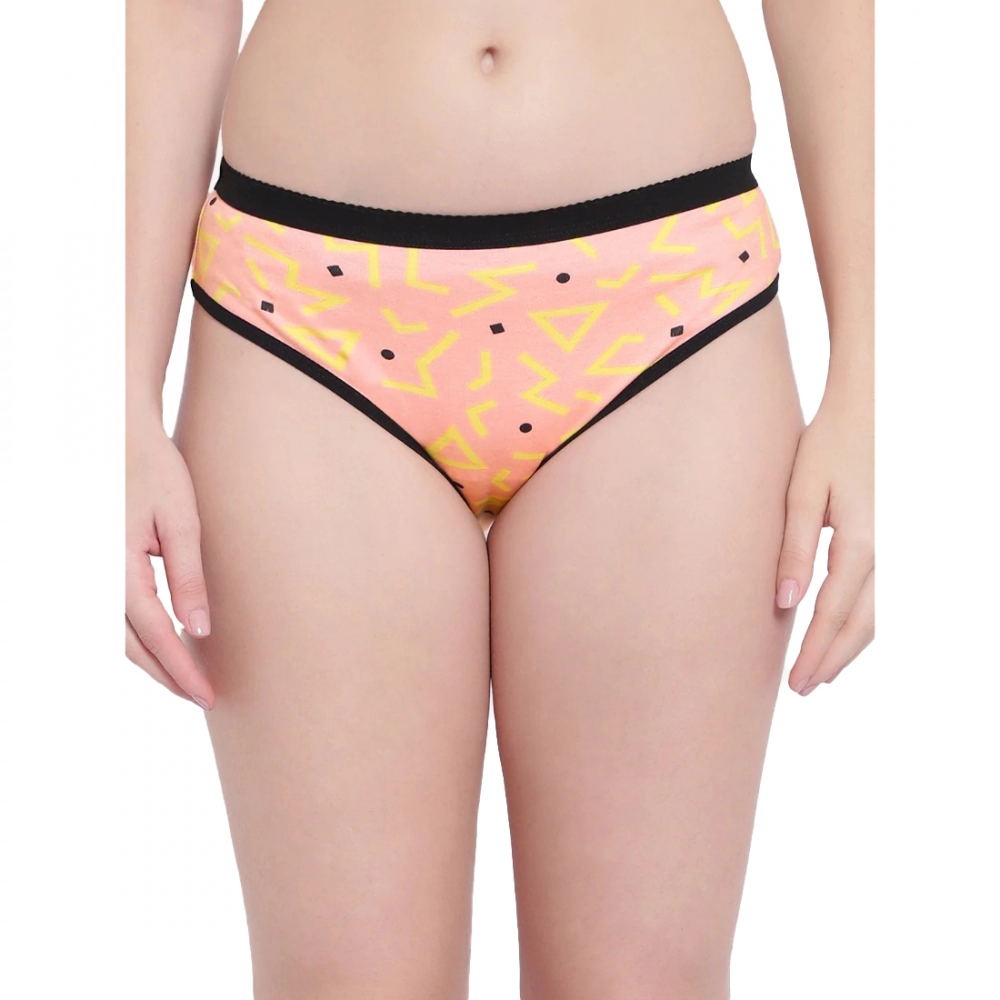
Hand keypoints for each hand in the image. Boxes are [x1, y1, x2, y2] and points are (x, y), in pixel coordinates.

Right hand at [126, 411, 214, 709]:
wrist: (117, 437)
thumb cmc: (154, 471)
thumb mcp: (181, 521)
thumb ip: (188, 576)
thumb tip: (199, 629)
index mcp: (118, 567)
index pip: (155, 634)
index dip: (180, 669)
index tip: (206, 694)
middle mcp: (97, 576)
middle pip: (132, 644)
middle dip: (168, 674)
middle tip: (204, 696)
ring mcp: (93, 573)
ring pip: (119, 635)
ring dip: (153, 660)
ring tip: (189, 679)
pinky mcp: (98, 568)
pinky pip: (116, 615)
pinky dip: (141, 638)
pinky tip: (168, 644)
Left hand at [775, 382, 873, 695]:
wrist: (868, 411)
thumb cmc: (827, 445)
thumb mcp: (799, 492)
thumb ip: (791, 548)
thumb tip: (785, 602)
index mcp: (860, 541)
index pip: (834, 612)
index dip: (815, 651)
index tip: (796, 680)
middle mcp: (885, 551)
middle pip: (863, 624)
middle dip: (833, 659)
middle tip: (803, 687)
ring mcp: (893, 547)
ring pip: (879, 614)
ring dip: (849, 646)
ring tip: (820, 671)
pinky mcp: (891, 541)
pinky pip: (882, 594)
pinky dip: (862, 623)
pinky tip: (841, 632)